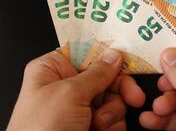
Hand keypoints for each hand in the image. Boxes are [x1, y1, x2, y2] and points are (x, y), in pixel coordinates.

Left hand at [7, 49, 144, 130]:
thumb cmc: (41, 129)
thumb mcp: (69, 94)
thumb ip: (96, 73)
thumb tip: (114, 56)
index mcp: (54, 69)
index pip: (87, 52)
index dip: (107, 55)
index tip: (125, 59)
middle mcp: (67, 85)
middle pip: (105, 75)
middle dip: (119, 88)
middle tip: (133, 96)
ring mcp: (80, 106)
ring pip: (113, 97)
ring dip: (112, 111)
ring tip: (99, 123)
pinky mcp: (90, 123)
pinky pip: (113, 116)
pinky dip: (112, 125)